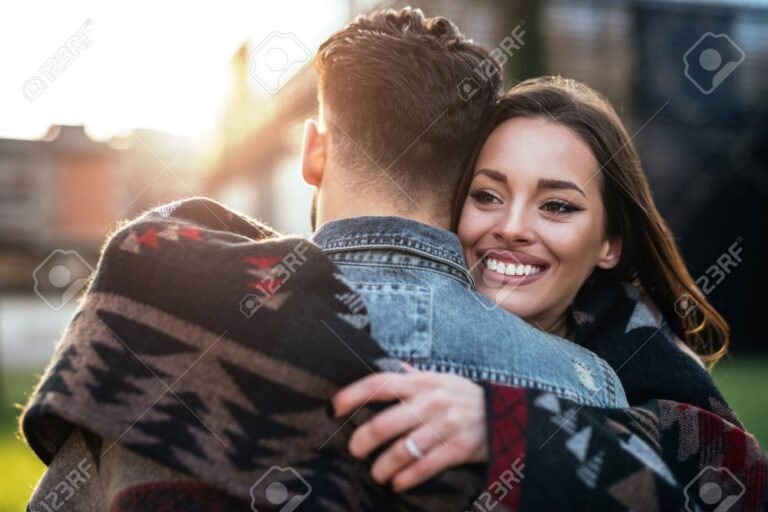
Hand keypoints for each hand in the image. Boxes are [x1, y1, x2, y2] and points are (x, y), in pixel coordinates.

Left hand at [331, 366, 487, 491]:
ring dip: (381, 467)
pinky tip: (397, 483)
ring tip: (375, 474)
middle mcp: (431, 402)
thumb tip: (388, 365)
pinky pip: (423, 467)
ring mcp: (445, 426)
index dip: (353, 395)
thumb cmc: (462, 397)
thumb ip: (412, 376)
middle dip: (361, 442)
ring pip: (400, 451)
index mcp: (422, 382)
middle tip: (354, 451)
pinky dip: (405, 479)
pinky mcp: (458, 449)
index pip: (380, 384)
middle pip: (383, 424)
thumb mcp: (440, 380)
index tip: (334, 408)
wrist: (505, 415)